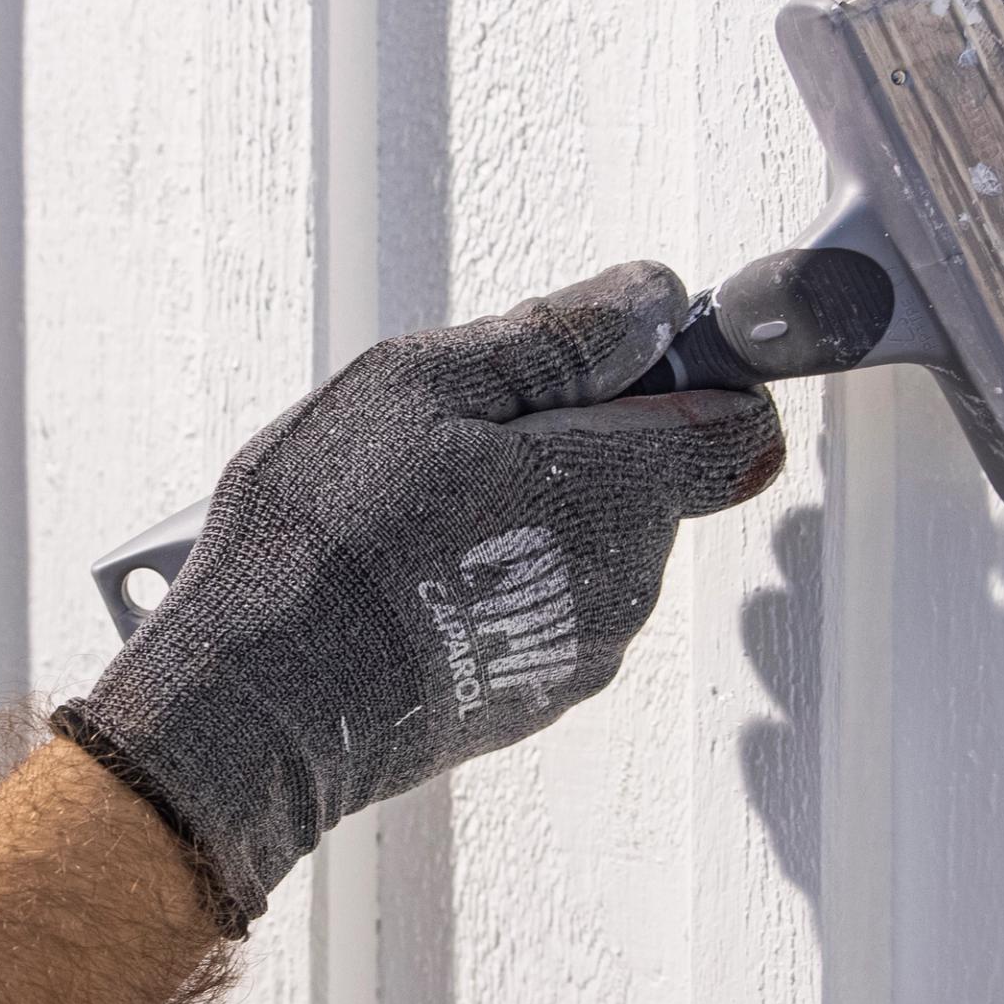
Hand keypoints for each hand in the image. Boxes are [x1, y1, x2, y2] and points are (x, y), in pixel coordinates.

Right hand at [55, 261, 786, 928]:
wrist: (260, 704)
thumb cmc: (329, 538)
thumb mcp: (427, 383)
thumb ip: (561, 337)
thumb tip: (652, 299)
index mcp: (623, 492)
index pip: (743, 426)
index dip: (693, 375)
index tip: (615, 356)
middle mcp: (628, 583)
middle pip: (648, 479)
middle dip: (577, 442)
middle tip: (459, 436)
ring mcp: (583, 652)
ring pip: (589, 545)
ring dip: (527, 514)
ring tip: (415, 514)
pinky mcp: (533, 697)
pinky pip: (541, 610)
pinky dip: (494, 582)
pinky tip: (409, 577)